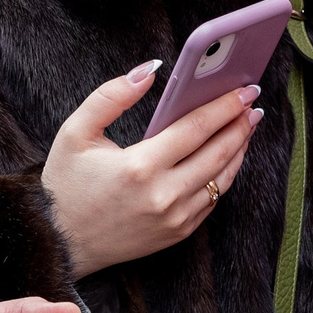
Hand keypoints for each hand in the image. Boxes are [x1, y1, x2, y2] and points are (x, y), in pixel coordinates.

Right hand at [42, 61, 260, 276]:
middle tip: (252, 102)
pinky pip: (212, 200)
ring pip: (222, 178)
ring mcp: (174, 219)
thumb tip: (149, 70)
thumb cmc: (65, 184)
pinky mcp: (177, 233)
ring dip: (238, 149)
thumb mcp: (75, 132)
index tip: (244, 89)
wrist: (60, 242)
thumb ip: (111, 96)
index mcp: (140, 167)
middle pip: (218, 152)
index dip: (225, 105)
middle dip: (240, 124)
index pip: (197, 128)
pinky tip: (227, 157)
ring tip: (246, 126)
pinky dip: (225, 176)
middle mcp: (163, 196)